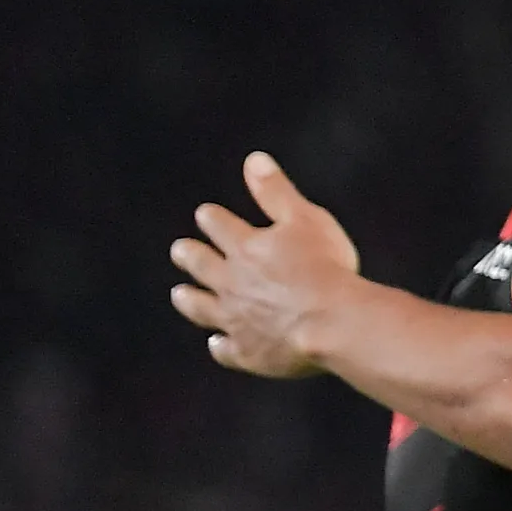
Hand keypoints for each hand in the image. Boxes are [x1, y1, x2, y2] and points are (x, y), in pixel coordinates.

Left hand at [167, 153, 362, 375]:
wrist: (332, 323)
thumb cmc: (325, 267)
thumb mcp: (305, 219)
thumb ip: (276, 192)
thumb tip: (253, 159)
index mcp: (246, 248)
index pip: (220, 227)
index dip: (212, 219)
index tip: (205, 215)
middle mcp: (232, 284)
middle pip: (203, 266)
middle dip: (190, 256)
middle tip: (179, 251)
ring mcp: (236, 320)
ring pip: (203, 308)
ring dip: (191, 300)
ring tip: (180, 294)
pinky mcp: (248, 352)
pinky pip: (226, 349)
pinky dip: (220, 345)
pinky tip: (216, 343)